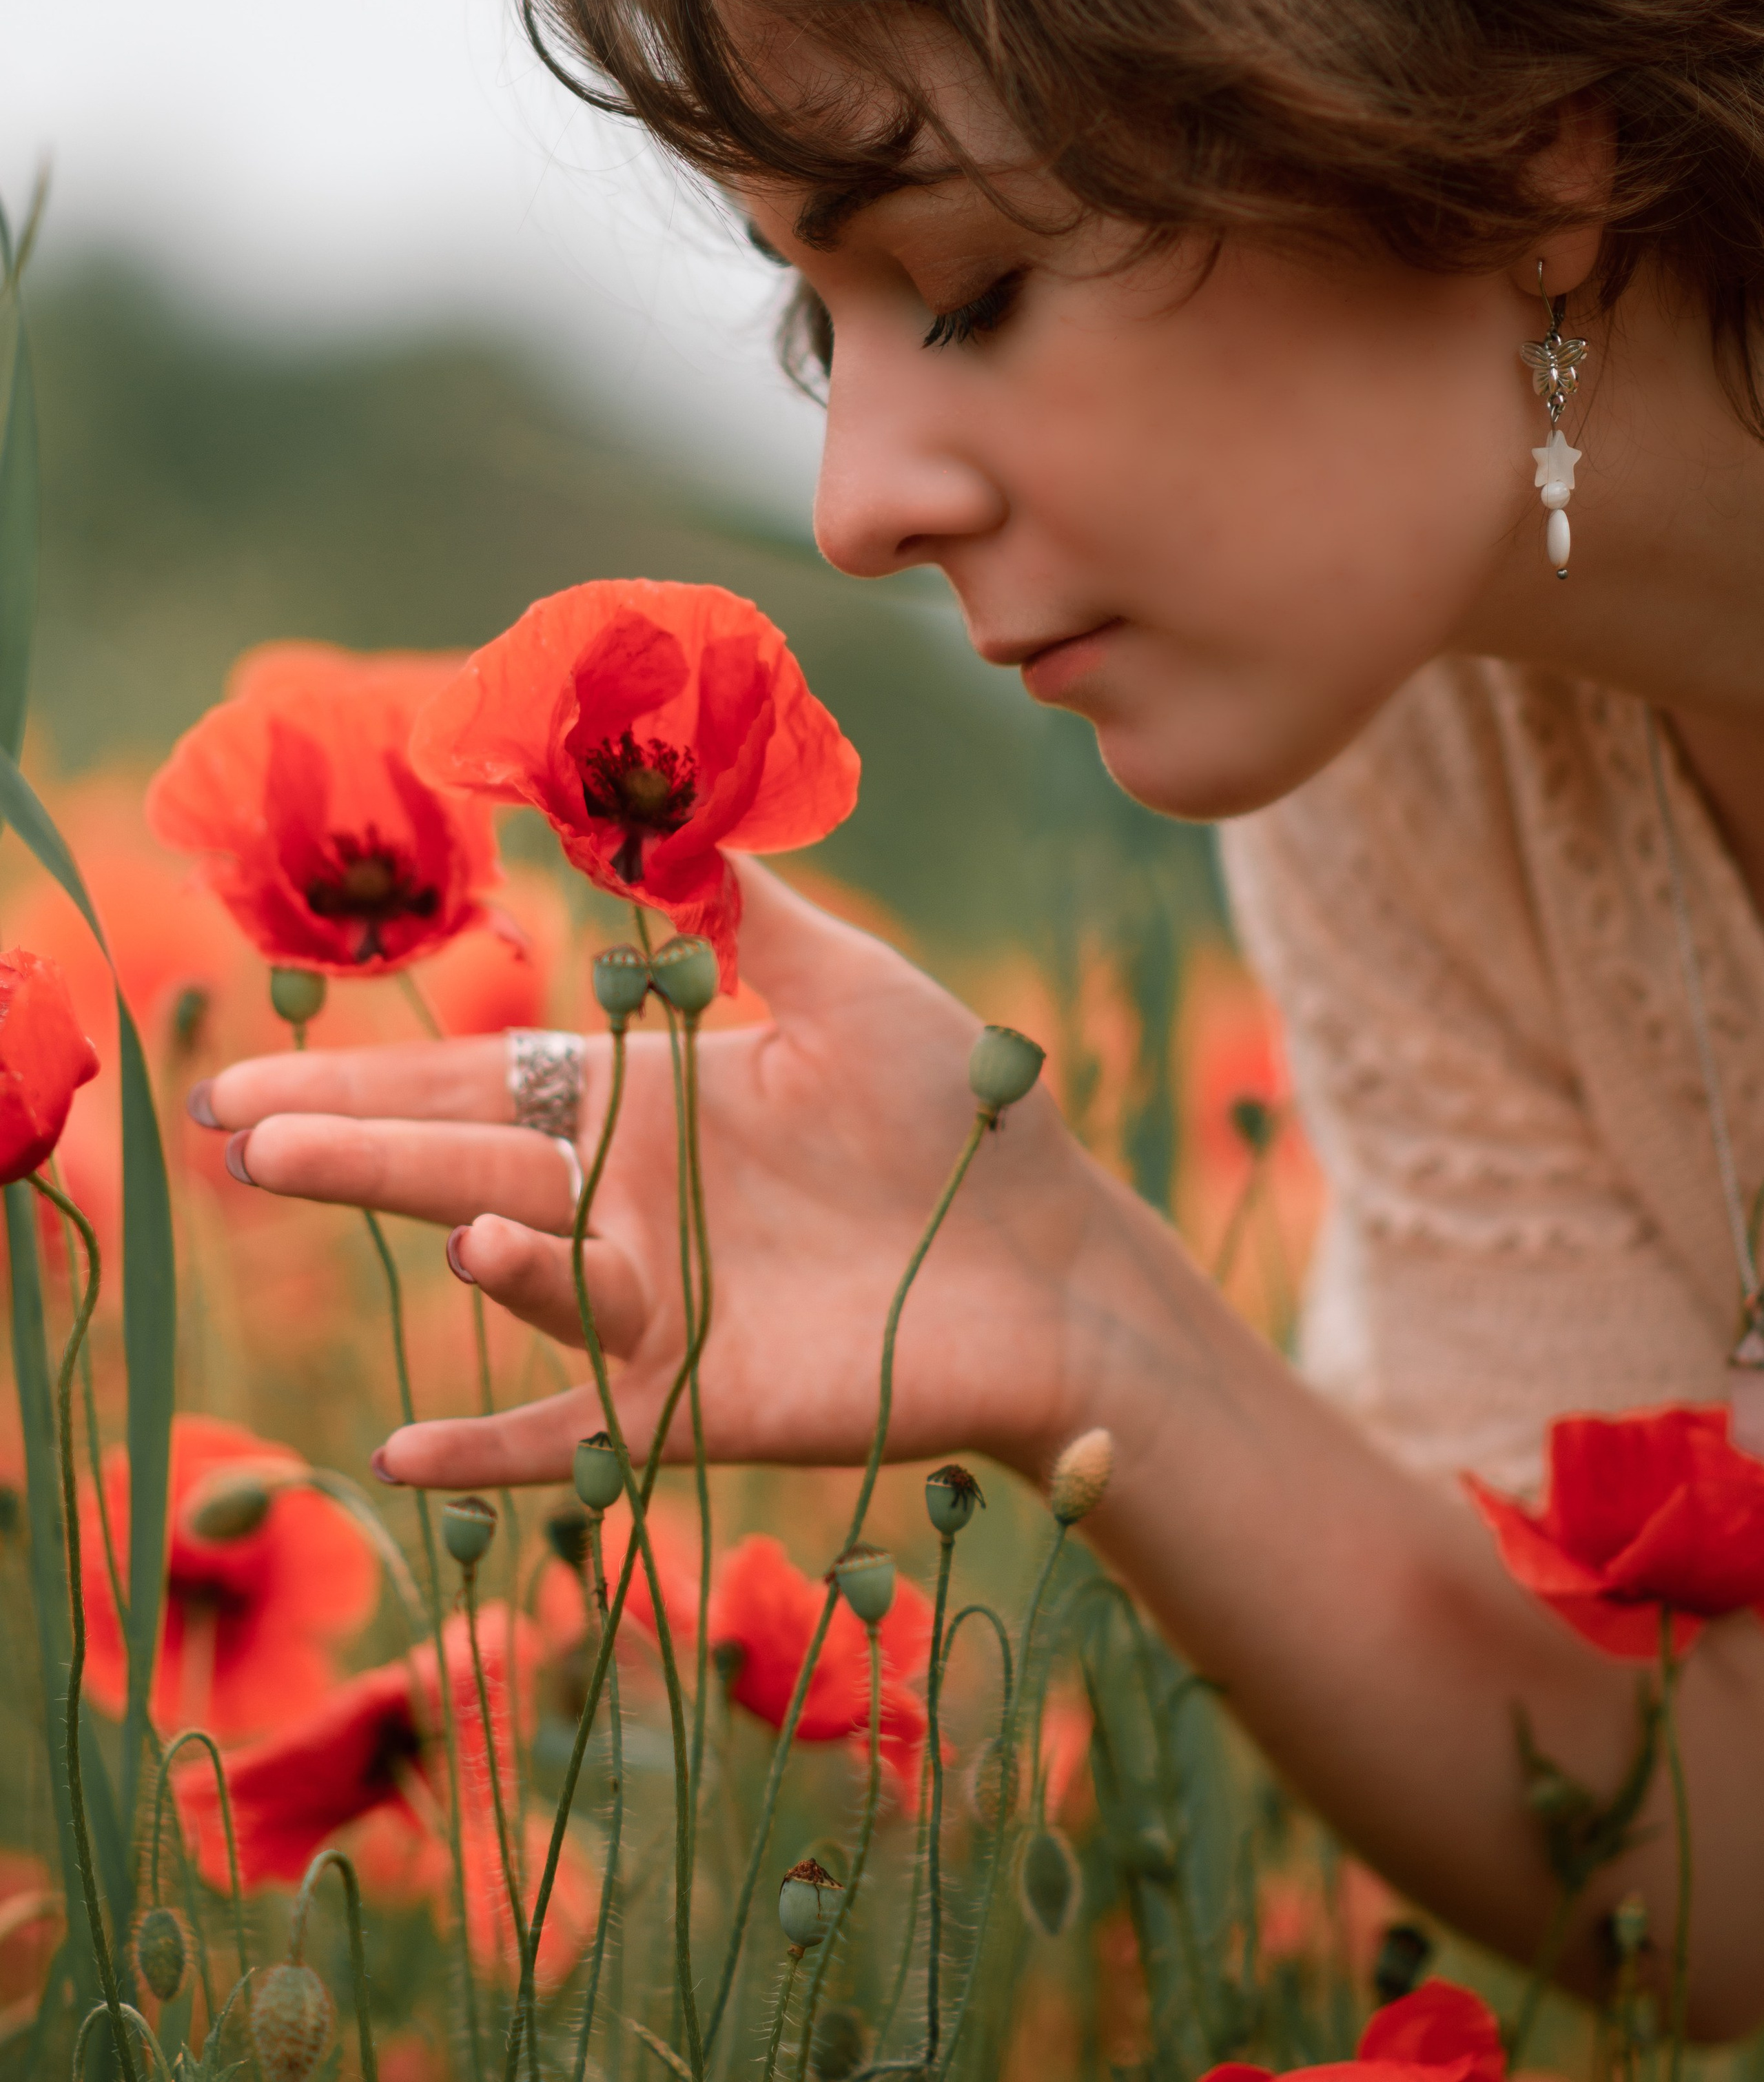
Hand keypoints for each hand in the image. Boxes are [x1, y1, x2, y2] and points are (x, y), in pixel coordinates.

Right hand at [196, 864, 1126, 1488]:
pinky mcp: (696, 1401)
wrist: (1058, 1260)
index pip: (476, 1084)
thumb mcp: (856, 985)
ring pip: (531, 1280)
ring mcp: (652, 1308)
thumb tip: (651, 806)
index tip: (245, 1083)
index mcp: (646, 1098)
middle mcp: (625, 1201)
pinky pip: (574, 1434)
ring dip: (479, 1260)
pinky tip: (401, 1454)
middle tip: (241, 1137)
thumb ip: (749, 909)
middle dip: (355, 1151)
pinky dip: (493, 1452)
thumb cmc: (965, 1114)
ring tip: (455, 1229)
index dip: (362, 1082)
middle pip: (467, 1168)